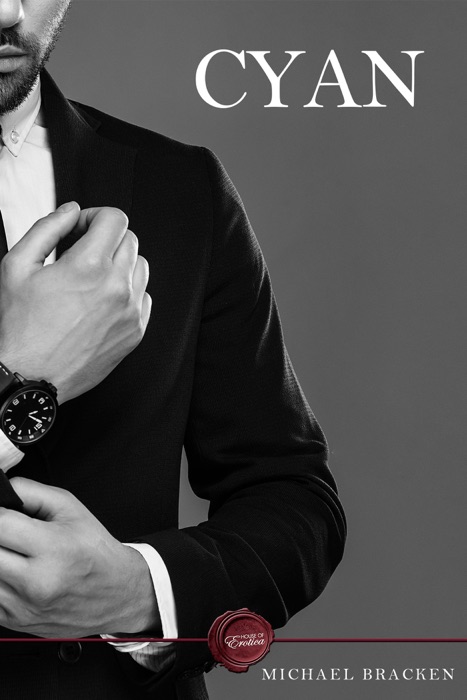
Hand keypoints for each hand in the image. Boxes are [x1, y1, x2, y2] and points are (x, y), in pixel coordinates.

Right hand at [0, 202, 151, 403]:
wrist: (30, 376)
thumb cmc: (20, 327)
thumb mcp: (17, 266)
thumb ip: (46, 229)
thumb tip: (70, 211)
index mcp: (89, 267)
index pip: (115, 219)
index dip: (95, 216)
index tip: (82, 229)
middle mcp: (117, 288)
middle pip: (130, 240)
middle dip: (106, 239)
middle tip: (82, 252)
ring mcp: (130, 312)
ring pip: (141, 267)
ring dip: (120, 263)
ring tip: (93, 277)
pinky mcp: (135, 332)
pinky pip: (144, 297)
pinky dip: (128, 292)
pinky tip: (102, 301)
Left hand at [0, 477, 159, 637]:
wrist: (117, 594)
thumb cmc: (95, 550)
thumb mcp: (70, 508)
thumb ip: (30, 492)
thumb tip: (3, 492)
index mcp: (54, 547)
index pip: (1, 524)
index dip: (0, 513)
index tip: (5, 514)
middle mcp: (36, 581)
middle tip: (11, 533)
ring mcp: (23, 605)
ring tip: (15, 553)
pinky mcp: (14, 621)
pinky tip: (15, 572)